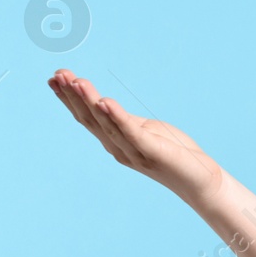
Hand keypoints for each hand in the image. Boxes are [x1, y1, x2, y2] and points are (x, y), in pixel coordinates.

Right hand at [48, 69, 223, 204]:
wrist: (201, 181)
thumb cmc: (174, 153)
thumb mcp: (146, 131)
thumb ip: (126, 121)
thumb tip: (104, 103)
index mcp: (115, 141)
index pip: (87, 117)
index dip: (69, 99)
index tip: (54, 78)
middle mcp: (118, 148)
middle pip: (90, 119)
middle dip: (73, 96)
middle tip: (58, 75)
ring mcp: (134, 152)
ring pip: (106, 124)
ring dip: (90, 101)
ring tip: (77, 82)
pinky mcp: (152, 152)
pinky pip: (131, 132)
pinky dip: (117, 116)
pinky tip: (105, 102)